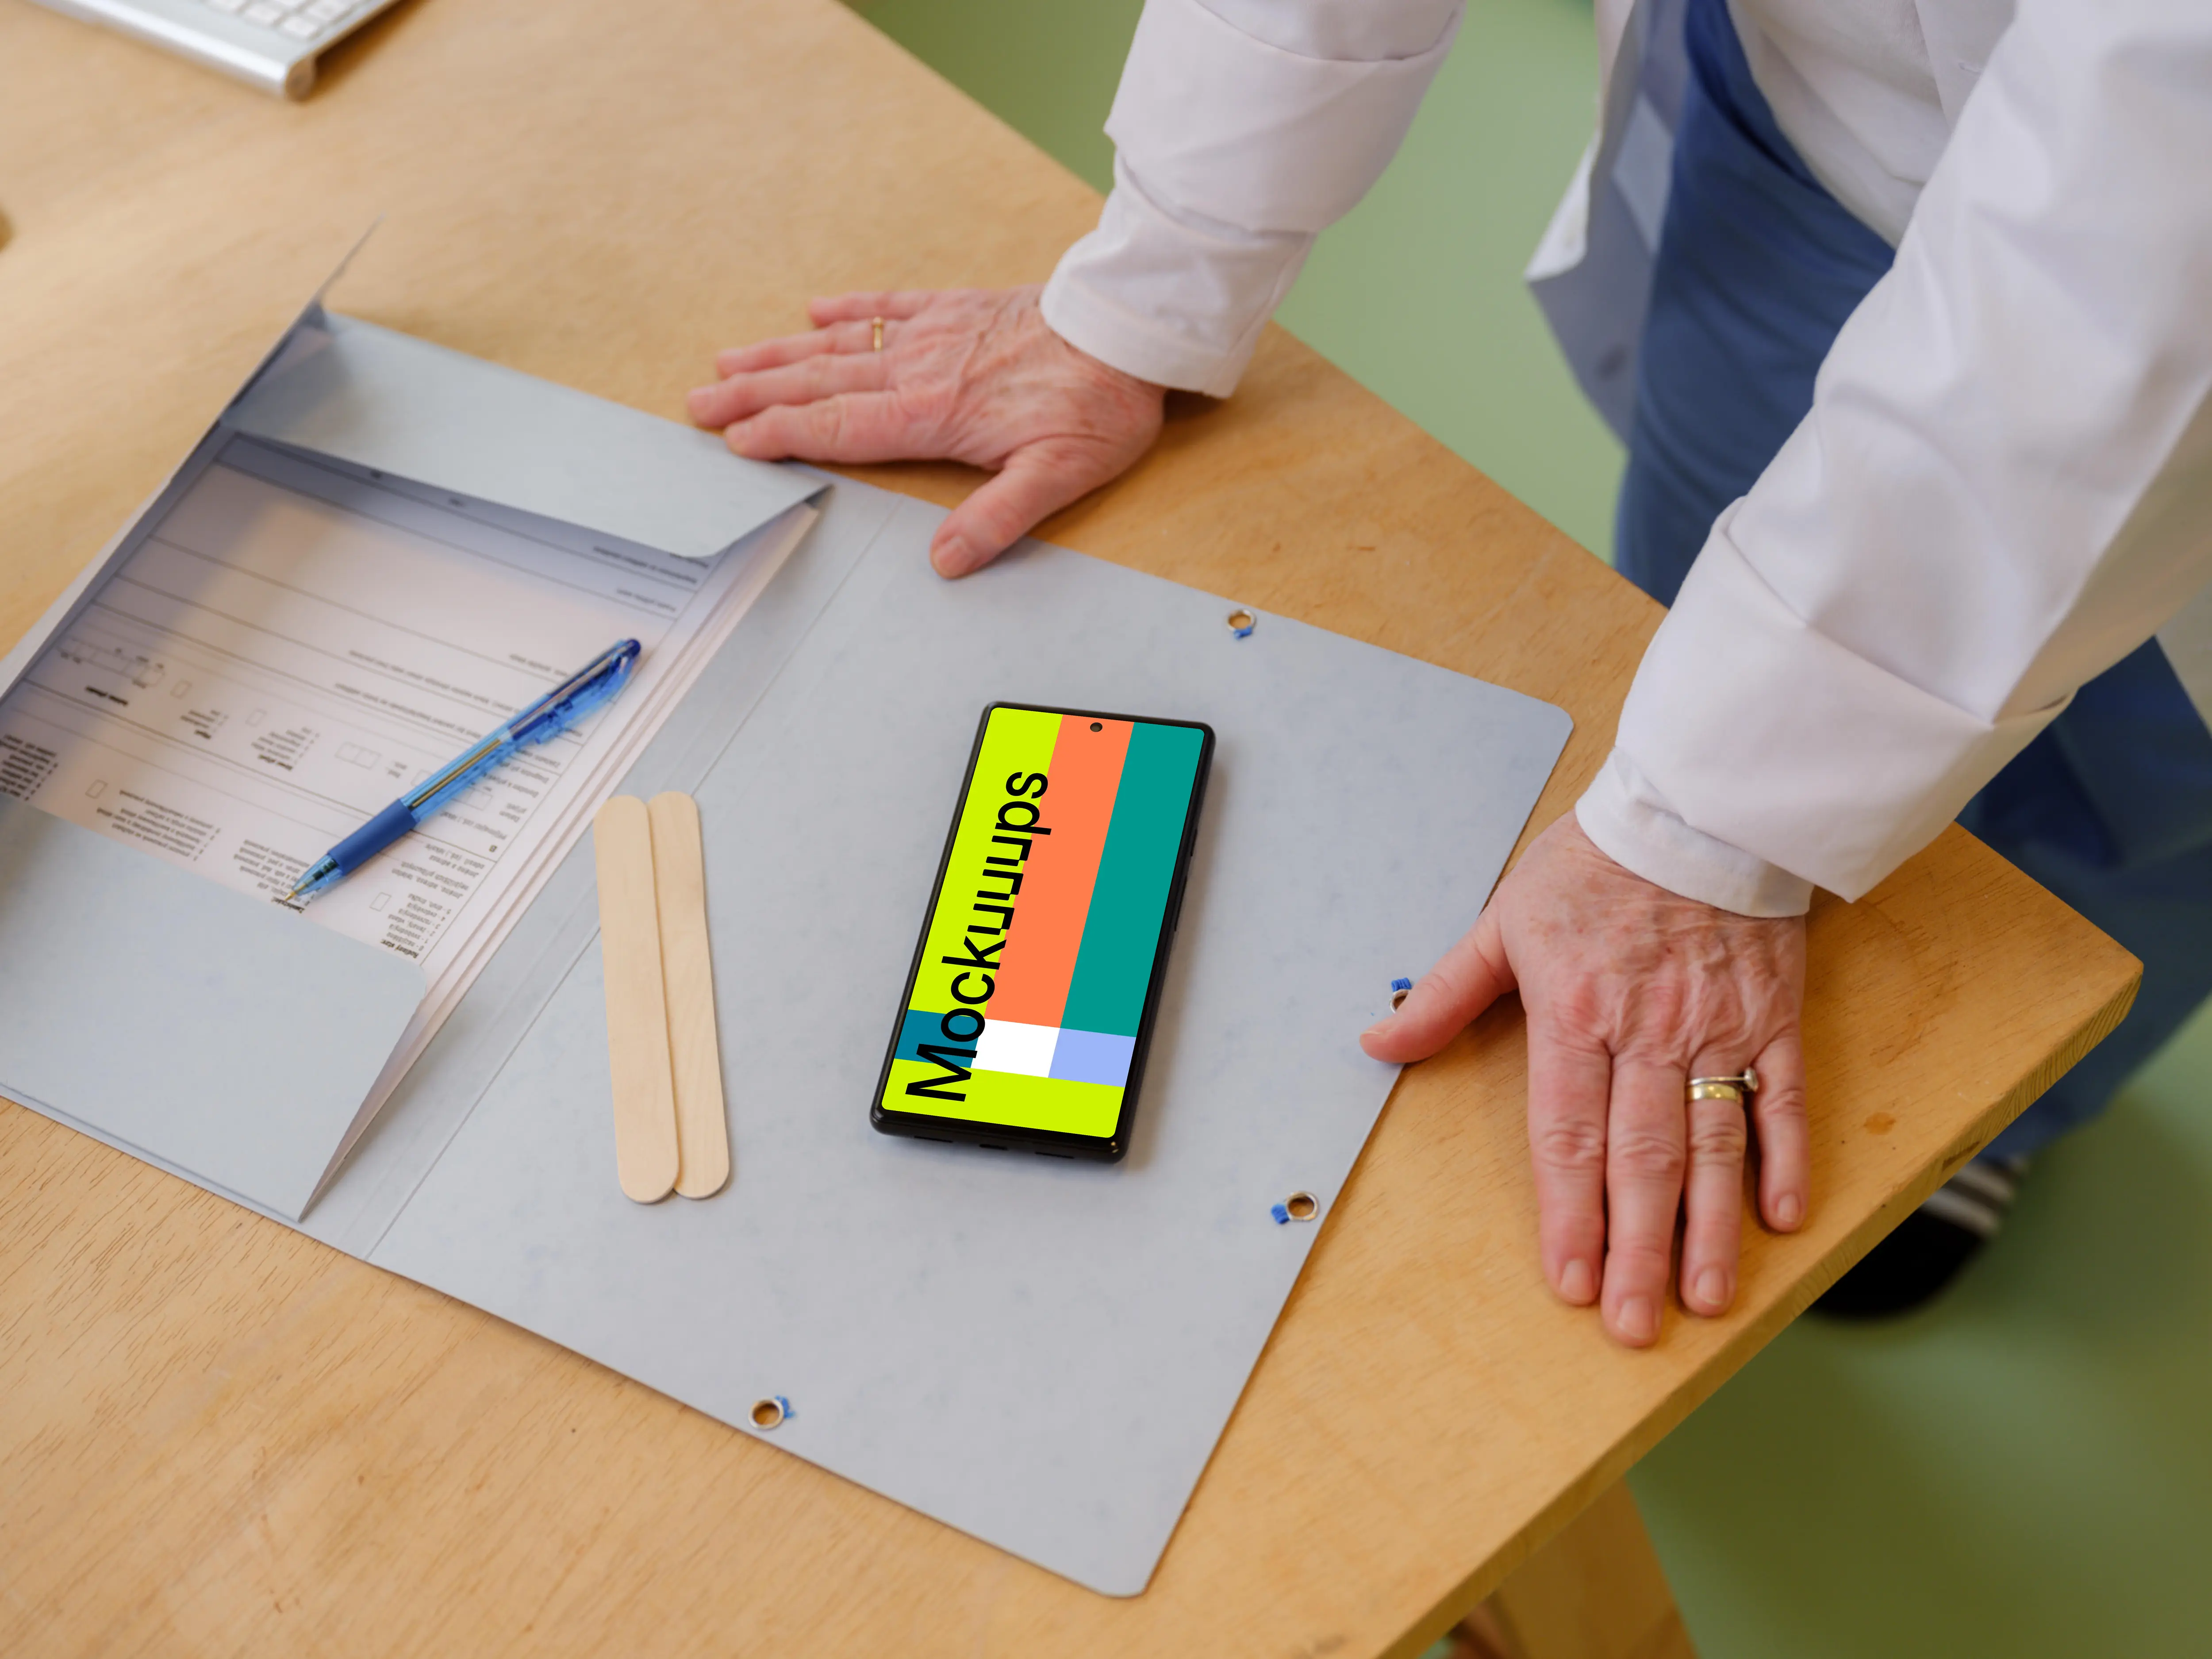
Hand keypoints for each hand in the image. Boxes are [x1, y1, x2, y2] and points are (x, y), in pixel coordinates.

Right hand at [688, 287, 1165, 577]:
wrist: (1129, 329)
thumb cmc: (1099, 405)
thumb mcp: (1058, 478)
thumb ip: (997, 519)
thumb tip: (945, 561)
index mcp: (933, 414)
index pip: (840, 428)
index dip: (782, 434)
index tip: (734, 441)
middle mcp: (920, 369)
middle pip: (820, 384)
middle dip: (755, 395)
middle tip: (697, 402)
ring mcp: (935, 332)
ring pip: (840, 344)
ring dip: (781, 354)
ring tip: (729, 361)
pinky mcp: (956, 306)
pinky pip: (890, 303)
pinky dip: (849, 306)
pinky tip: (814, 309)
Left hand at [1360, 815, 1808, 1346]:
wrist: (1696, 804)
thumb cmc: (1592, 863)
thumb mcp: (1503, 920)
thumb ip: (1443, 993)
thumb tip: (1377, 1039)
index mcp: (1575, 1015)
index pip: (1568, 1134)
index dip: (1569, 1213)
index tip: (1569, 1280)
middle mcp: (1649, 1033)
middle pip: (1640, 1158)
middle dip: (1638, 1249)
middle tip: (1635, 1325)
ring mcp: (1716, 1029)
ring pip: (1713, 1143)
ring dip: (1710, 1227)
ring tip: (1706, 1299)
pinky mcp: (1773, 1017)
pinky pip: (1784, 1099)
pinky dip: (1786, 1160)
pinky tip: (1782, 1220)